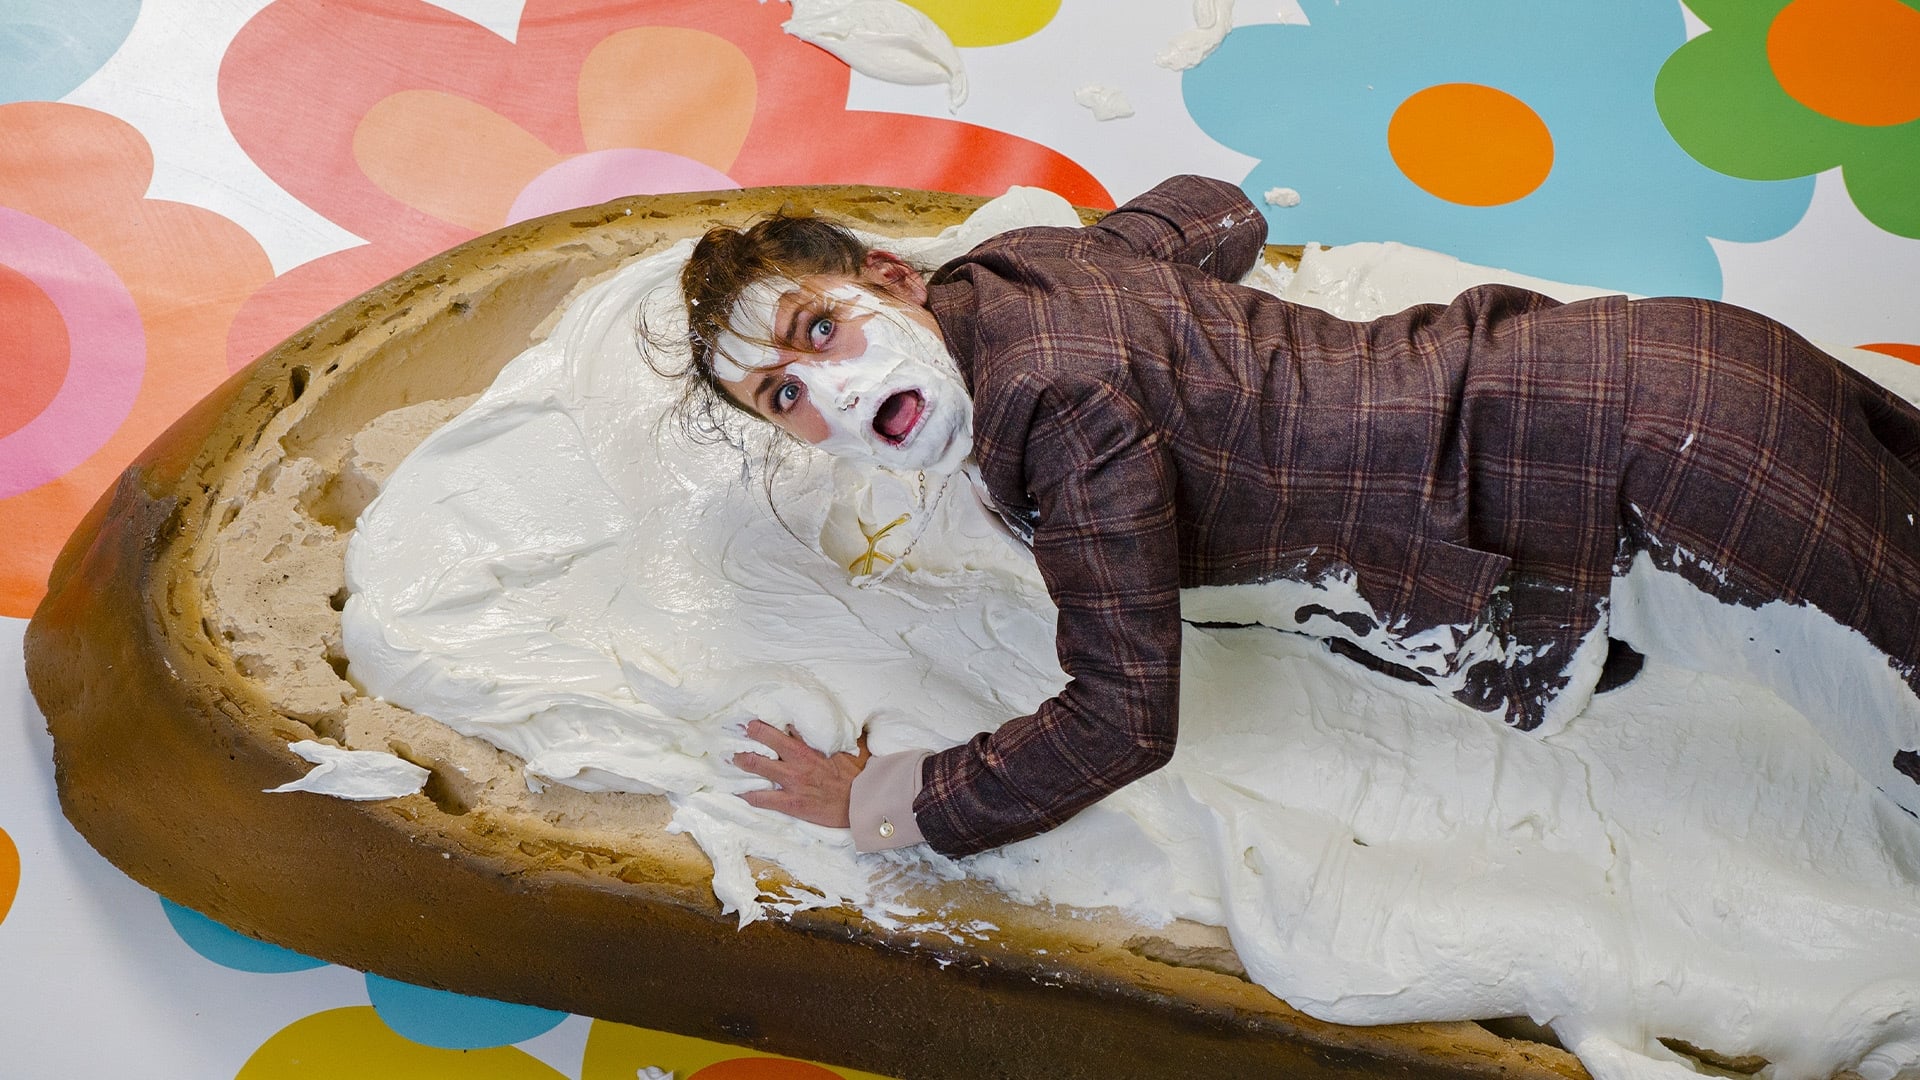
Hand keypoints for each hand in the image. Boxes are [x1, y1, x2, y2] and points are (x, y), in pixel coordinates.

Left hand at [732, 719, 870, 828]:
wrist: (859, 803)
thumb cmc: (853, 777)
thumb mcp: (842, 750)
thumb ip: (829, 738)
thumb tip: (826, 724)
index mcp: (811, 746)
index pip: (786, 726)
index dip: (770, 720)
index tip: (756, 715)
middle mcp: (798, 761)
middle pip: (766, 740)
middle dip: (750, 733)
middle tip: (736, 730)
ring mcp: (792, 782)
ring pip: (758, 766)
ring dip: (742, 760)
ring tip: (732, 758)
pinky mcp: (791, 803)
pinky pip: (762, 799)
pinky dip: (747, 795)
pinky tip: (738, 792)